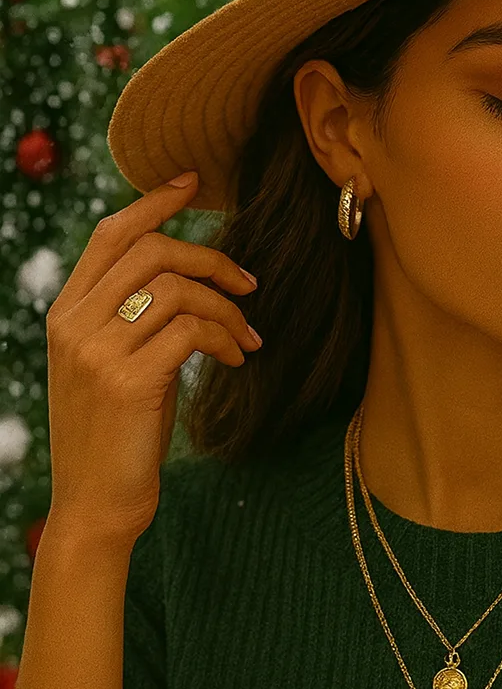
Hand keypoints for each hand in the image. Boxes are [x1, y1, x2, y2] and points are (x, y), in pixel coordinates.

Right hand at [45, 171, 262, 547]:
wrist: (94, 505)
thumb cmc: (114, 439)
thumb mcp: (111, 368)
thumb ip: (130, 322)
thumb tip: (185, 281)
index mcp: (65, 313)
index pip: (110, 234)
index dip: (155, 201)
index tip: (195, 183)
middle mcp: (73, 324)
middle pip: (151, 250)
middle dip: (211, 258)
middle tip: (249, 285)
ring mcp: (97, 351)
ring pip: (177, 288)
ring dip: (227, 307)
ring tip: (247, 338)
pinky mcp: (128, 381)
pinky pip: (191, 331)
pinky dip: (225, 338)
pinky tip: (237, 359)